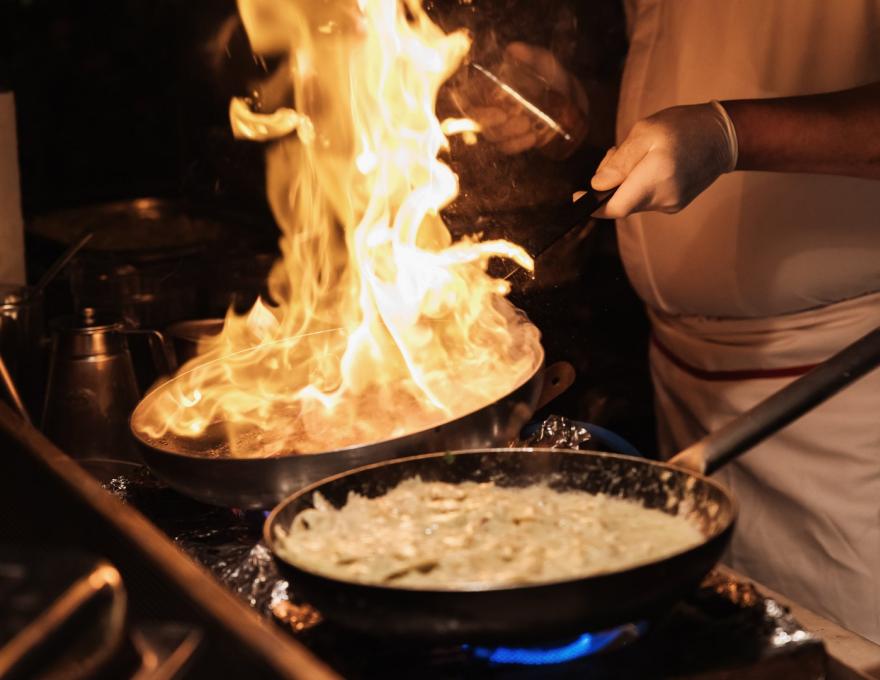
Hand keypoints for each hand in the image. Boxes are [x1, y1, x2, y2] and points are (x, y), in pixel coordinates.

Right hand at [456, 42, 588, 158]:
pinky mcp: (510, 140)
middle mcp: (490, 106)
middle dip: (488, 121)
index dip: (471, 104)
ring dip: (508, 134)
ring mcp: (499, 126)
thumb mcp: (543, 62)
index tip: (491, 104)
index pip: (467, 97)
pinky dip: (518, 145)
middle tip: (508, 117)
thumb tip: (514, 49)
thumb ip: (530, 56)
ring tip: (528, 126)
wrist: (570, 99)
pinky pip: (506, 147)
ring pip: (492, 135)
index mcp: (490, 86)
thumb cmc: (550, 76)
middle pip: (476, 119)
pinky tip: (532, 137)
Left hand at [590, 102, 737, 217]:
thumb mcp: (646, 132)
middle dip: (610, 182)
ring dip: (625, 181)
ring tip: (640, 154)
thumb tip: (598, 185)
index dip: (593, 206)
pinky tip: (651, 164)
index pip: (616, 207)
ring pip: (632, 200)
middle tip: (616, 152)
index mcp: (655, 178)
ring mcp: (671, 204)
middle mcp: (663, 198)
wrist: (723, 137)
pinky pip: (645, 198)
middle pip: (621, 202)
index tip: (577, 197)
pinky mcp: (674, 205)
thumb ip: (620, 161)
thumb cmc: (682, 127)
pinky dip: (638, 184)